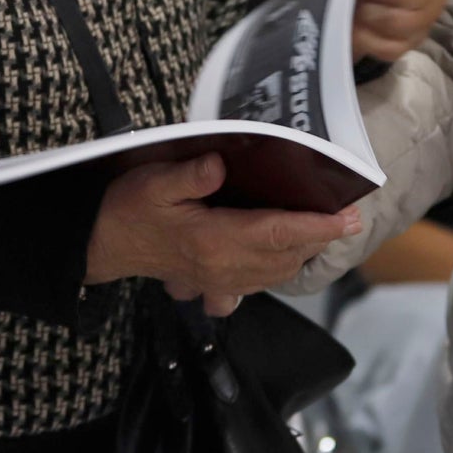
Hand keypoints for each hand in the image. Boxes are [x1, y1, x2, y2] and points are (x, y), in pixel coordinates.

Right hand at [85, 153, 361, 316]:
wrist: (103, 242)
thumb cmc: (128, 208)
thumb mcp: (154, 182)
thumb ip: (189, 175)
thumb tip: (220, 164)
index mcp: (213, 241)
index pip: (278, 234)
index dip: (318, 227)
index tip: (349, 218)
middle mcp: (222, 268)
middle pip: (286, 257)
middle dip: (317, 238)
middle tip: (343, 216)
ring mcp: (217, 283)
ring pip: (275, 274)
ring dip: (300, 255)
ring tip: (319, 231)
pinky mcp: (210, 288)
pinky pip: (253, 288)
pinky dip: (272, 274)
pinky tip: (276, 259)